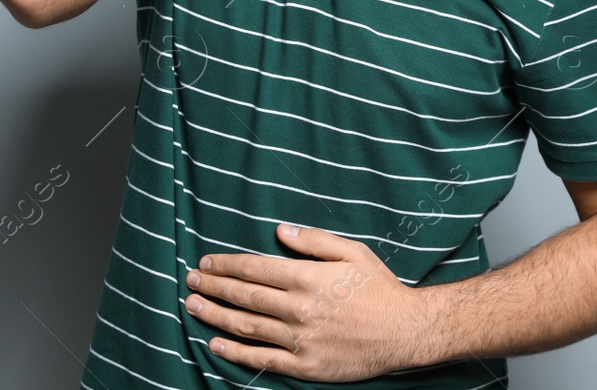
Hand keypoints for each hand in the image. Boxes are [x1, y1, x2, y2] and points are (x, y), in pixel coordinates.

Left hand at [184, 222, 432, 381]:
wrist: (405, 332)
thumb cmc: (380, 289)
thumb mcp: (353, 252)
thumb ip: (313, 240)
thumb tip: (279, 231)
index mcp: (308, 277)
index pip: (255, 268)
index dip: (227, 264)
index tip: (207, 262)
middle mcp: (298, 308)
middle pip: (244, 296)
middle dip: (214, 286)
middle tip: (191, 281)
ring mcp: (299, 339)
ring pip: (246, 326)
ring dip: (216, 315)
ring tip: (194, 306)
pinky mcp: (304, 365)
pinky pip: (262, 359)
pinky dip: (235, 353)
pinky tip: (215, 345)